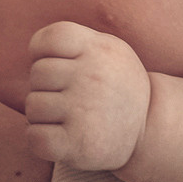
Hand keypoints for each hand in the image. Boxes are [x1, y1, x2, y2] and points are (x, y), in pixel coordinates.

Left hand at [22, 23, 150, 171]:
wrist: (149, 128)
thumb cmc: (115, 85)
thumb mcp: (107, 50)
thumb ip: (72, 43)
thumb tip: (33, 53)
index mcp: (99, 49)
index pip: (50, 38)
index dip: (42, 52)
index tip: (61, 66)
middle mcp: (93, 77)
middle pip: (37, 73)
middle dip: (46, 87)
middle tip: (69, 97)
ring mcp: (84, 110)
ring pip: (33, 105)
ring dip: (43, 115)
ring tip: (67, 118)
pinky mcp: (79, 143)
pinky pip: (34, 137)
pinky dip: (40, 140)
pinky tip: (60, 137)